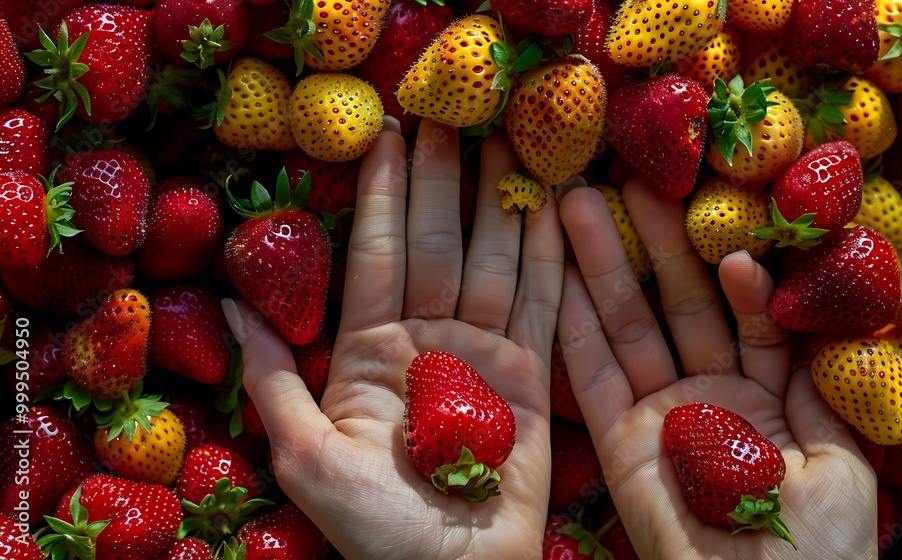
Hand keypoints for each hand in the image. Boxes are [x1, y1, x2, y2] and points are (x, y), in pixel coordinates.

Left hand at [223, 118, 563, 558]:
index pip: (376, 253)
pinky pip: (545, 306)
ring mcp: (486, 353)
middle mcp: (429, 338)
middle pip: (436, 241)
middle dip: (442, 178)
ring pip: (494, 260)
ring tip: (507, 139)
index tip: (386, 135)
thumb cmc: (374, 532)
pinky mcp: (534, 377)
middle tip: (448, 111)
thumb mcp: (305, 456)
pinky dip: (552, 257)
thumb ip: (275, 377)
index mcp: (370, 351)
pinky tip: (554, 207)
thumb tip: (233, 303)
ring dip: (500, 200)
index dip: (382, 193)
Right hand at [557, 177, 876, 558]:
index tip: (713, 202)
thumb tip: (774, 283)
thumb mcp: (836, 450)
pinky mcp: (618, 443)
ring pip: (629, 328)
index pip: (745, 313)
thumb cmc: (820, 545)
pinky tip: (558, 276)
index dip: (727, 260)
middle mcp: (707, 396)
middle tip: (630, 177)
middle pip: (678, 306)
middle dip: (655, 243)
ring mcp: (658, 416)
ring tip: (579, 203)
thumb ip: (805, 370)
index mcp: (765, 397)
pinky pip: (593, 379)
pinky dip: (576, 329)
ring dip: (603, 267)